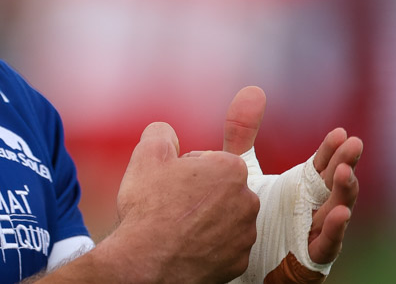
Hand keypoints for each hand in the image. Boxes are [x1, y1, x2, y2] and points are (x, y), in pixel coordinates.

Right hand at [113, 121, 259, 282]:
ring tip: (175, 225)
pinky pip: (223, 246)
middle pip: (220, 188)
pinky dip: (207, 245)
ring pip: (223, 218)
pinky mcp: (238, 262)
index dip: (185, 167)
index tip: (171, 180)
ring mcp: (244, 235)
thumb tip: (166, 132)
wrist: (147, 261)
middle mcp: (247, 202)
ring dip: (205, 218)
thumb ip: (161, 133)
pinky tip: (184, 244)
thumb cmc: (150, 206)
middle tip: (171, 201)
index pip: (210, 159)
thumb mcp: (147, 153)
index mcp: (231, 170)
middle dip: (200, 192)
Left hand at [221, 86, 362, 281]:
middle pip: (334, 183)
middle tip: (353, 145)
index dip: (331, 150)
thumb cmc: (244, 212)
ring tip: (346, 173)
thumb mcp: (242, 167)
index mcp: (301, 186)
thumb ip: (243, 132)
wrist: (229, 254)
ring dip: (345, 193)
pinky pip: (327, 244)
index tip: (338, 132)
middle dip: (345, 164)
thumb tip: (253, 90)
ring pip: (337, 211)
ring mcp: (315, 231)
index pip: (321, 164)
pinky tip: (339, 213)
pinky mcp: (309, 257)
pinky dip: (335, 229)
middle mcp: (313, 207)